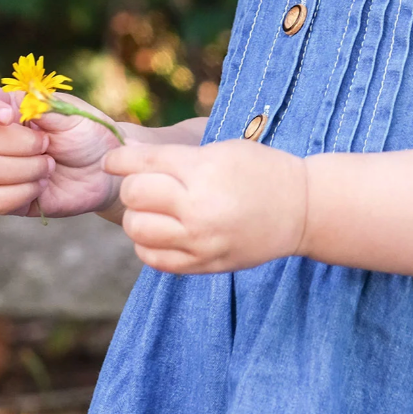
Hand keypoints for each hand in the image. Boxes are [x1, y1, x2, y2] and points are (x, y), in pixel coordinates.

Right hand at [0, 84, 123, 217]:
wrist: (107, 170)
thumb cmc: (88, 135)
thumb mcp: (71, 114)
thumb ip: (42, 106)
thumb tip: (15, 104)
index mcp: (13, 109)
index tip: (9, 116)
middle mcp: (2, 138)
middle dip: (20, 142)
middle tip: (48, 144)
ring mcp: (4, 169)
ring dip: (25, 168)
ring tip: (51, 166)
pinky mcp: (11, 198)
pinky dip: (23, 192)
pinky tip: (44, 186)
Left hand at [102, 139, 308, 272]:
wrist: (300, 209)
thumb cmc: (261, 169)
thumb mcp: (222, 149)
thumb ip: (178, 156)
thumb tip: (131, 158)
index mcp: (203, 170)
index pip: (143, 162)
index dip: (119, 160)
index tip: (111, 160)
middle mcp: (198, 207)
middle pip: (134, 196)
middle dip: (130, 186)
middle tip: (140, 183)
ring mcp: (200, 240)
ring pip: (138, 230)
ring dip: (137, 217)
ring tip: (152, 209)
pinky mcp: (204, 264)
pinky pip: (154, 259)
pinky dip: (148, 244)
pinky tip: (162, 231)